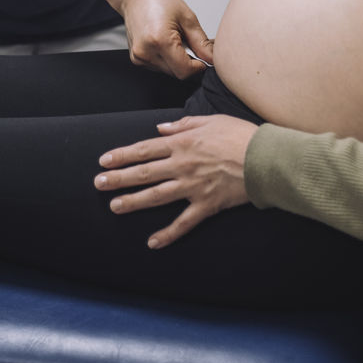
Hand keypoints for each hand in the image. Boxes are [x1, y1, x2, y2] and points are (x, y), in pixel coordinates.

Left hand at [94, 114, 256, 247]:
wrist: (264, 159)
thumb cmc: (240, 135)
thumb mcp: (211, 120)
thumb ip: (183, 124)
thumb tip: (161, 128)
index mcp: (182, 143)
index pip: (145, 150)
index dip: (122, 155)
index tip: (104, 161)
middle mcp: (182, 165)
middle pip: (144, 173)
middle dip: (118, 178)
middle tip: (98, 184)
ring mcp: (192, 187)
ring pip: (156, 197)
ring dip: (133, 202)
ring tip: (114, 206)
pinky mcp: (206, 205)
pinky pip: (183, 223)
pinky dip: (168, 234)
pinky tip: (152, 242)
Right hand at [120, 0, 213, 79]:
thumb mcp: (187, 17)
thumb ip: (201, 43)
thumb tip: (212, 59)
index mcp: (159, 40)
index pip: (185, 71)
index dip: (199, 66)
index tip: (204, 56)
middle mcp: (145, 52)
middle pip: (177, 73)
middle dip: (188, 61)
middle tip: (188, 40)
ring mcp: (138, 57)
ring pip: (169, 71)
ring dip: (177, 60)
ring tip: (174, 37)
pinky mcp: (136, 59)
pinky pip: (159, 67)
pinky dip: (167, 58)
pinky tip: (164, 41)